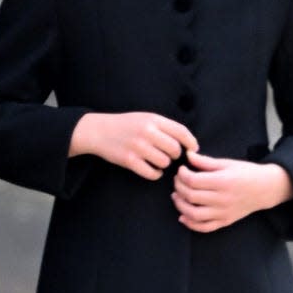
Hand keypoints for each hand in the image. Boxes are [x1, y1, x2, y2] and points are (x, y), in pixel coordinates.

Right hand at [69, 112, 197, 179]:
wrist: (99, 131)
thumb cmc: (127, 125)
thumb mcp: (146, 118)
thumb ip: (165, 127)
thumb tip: (188, 143)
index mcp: (153, 119)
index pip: (181, 132)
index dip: (191, 142)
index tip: (193, 149)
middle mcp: (147, 132)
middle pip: (175, 149)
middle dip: (175, 155)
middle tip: (169, 155)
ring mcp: (137, 146)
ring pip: (165, 162)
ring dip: (164, 164)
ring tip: (158, 161)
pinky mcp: (129, 160)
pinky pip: (152, 173)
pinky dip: (156, 174)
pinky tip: (153, 170)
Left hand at [172, 152, 292, 231]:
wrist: (265, 189)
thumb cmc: (246, 173)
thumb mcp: (227, 163)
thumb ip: (206, 161)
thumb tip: (187, 156)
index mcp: (223, 181)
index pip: (193, 180)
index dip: (182, 175)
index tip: (181, 170)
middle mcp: (223, 199)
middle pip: (191, 196)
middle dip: (179, 187)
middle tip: (178, 181)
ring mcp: (224, 213)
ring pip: (194, 214)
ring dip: (180, 205)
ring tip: (177, 196)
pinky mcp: (225, 222)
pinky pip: (204, 227)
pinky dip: (191, 224)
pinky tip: (183, 216)